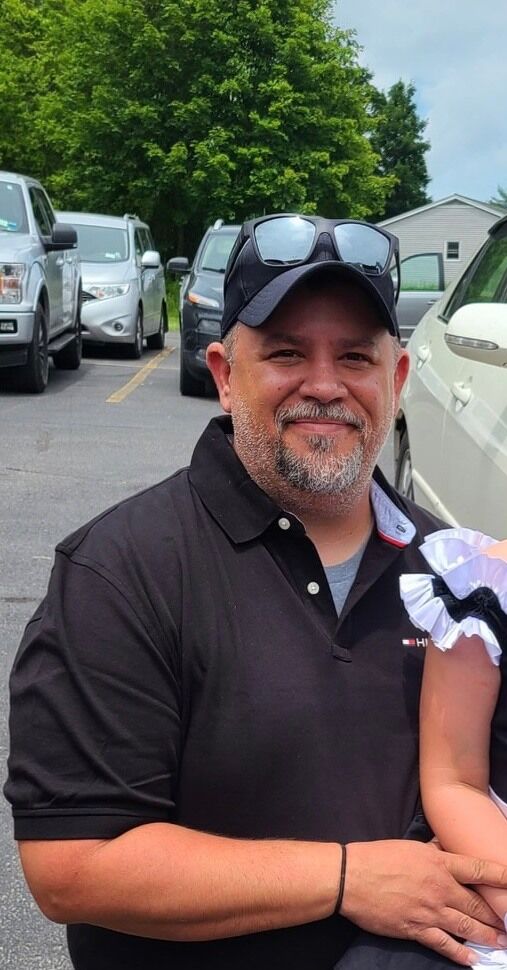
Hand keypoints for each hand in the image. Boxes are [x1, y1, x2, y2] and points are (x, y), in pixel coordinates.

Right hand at [340, 840, 506, 965]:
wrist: (352, 878)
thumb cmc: (378, 857)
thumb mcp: (409, 846)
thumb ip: (431, 850)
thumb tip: (444, 847)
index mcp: (438, 862)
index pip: (478, 869)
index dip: (500, 876)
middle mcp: (440, 888)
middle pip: (477, 905)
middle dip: (496, 917)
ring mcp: (429, 911)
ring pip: (466, 927)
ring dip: (487, 937)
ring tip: (501, 943)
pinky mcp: (417, 929)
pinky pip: (444, 945)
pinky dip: (461, 954)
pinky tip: (472, 960)